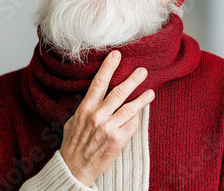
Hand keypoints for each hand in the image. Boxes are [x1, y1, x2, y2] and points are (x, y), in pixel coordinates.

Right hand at [60, 50, 154, 185]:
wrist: (75, 168)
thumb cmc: (73, 144)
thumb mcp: (73, 121)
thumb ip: (86, 109)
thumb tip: (95, 97)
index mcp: (85, 108)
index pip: (98, 82)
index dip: (108, 67)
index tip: (116, 55)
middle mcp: (97, 116)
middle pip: (118, 92)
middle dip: (132, 79)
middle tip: (142, 70)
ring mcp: (108, 128)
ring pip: (130, 108)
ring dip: (142, 99)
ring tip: (151, 91)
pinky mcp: (118, 141)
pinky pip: (131, 125)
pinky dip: (136, 118)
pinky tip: (140, 113)